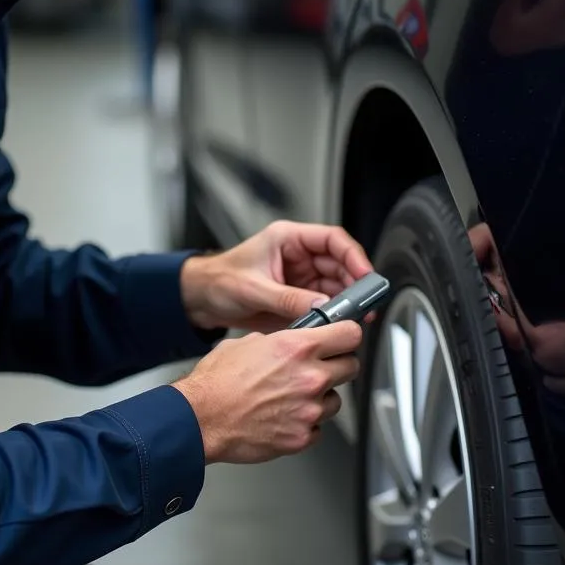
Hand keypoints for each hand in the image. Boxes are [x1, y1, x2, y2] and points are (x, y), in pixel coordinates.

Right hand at [171, 321, 362, 463]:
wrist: (201, 418)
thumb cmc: (218, 381)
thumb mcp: (248, 341)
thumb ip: (281, 340)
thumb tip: (293, 340)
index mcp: (298, 348)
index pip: (349, 334)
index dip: (348, 334)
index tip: (345, 337)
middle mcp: (309, 377)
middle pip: (352, 367)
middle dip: (339, 364)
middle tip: (323, 366)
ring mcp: (308, 410)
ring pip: (337, 400)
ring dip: (322, 397)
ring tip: (295, 396)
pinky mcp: (302, 437)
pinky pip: (319, 428)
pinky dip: (307, 423)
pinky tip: (287, 416)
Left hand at [180, 219, 372, 332]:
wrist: (200, 301)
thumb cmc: (219, 280)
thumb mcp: (253, 288)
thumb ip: (288, 298)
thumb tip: (320, 308)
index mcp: (288, 239)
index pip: (332, 239)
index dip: (353, 255)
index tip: (364, 274)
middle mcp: (298, 256)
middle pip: (339, 265)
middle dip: (354, 285)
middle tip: (363, 306)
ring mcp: (299, 278)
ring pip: (335, 287)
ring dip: (345, 303)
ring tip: (352, 320)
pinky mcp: (297, 299)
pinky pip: (323, 305)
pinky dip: (331, 316)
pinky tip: (334, 325)